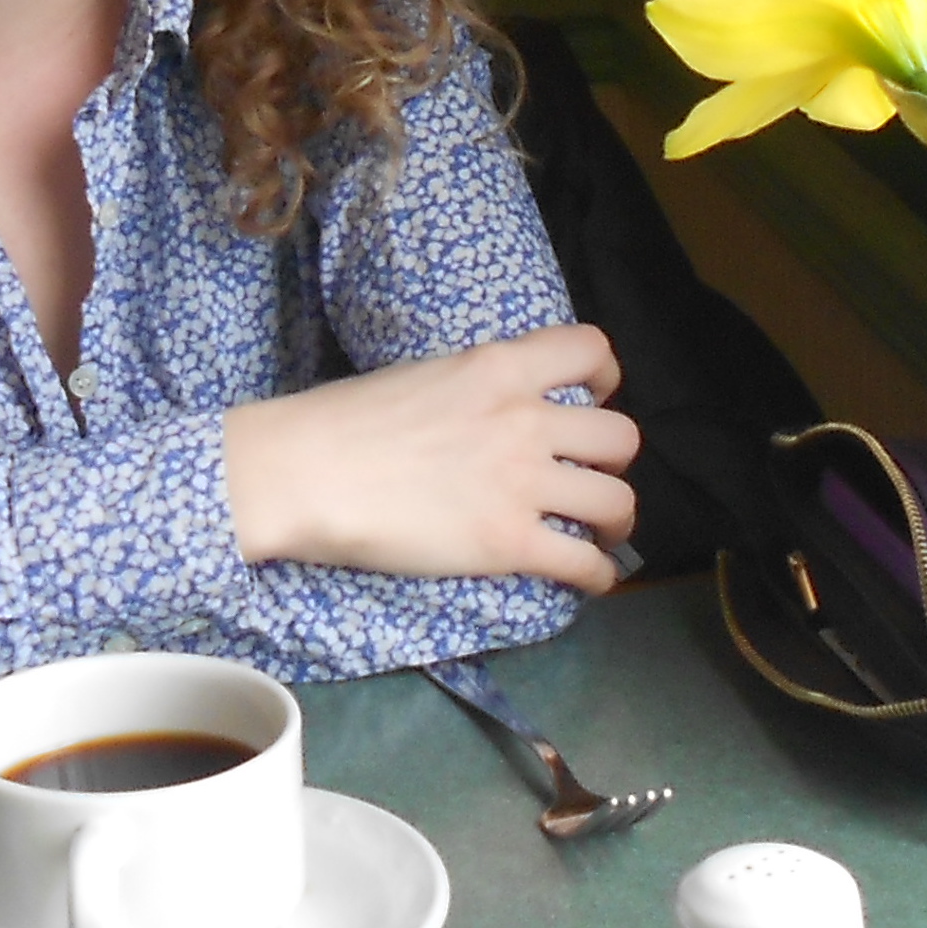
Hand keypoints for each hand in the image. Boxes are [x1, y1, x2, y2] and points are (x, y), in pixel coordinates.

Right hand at [224, 323, 637, 591]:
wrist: (305, 470)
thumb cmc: (343, 419)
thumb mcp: (425, 374)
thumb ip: (475, 387)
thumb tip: (487, 413)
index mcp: (499, 367)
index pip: (591, 349)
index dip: (605, 378)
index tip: (593, 398)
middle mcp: (525, 419)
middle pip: (621, 437)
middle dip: (611, 460)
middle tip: (584, 475)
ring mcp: (522, 483)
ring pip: (618, 501)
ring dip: (613, 519)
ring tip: (594, 530)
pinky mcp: (508, 544)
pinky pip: (586, 564)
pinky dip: (597, 575)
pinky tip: (585, 579)